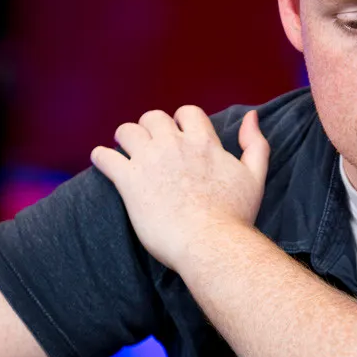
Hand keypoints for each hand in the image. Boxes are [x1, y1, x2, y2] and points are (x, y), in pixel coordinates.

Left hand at [90, 106, 269, 271]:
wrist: (211, 245)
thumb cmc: (235, 216)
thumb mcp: (255, 176)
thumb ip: (255, 143)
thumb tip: (251, 116)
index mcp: (202, 142)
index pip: (186, 112)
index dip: (180, 121)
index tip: (177, 136)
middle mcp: (174, 145)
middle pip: (152, 117)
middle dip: (150, 129)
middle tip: (149, 148)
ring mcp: (149, 161)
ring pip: (126, 131)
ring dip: (125, 140)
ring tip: (126, 154)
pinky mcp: (129, 182)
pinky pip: (105, 157)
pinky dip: (101, 157)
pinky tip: (104, 163)